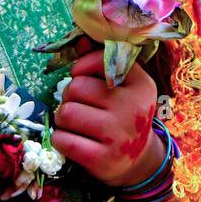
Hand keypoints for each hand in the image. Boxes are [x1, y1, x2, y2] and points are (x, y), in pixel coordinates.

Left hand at [52, 51, 163, 187]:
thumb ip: (101, 62)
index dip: (81, 68)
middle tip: (81, 106)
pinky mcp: (102, 158)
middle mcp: (132, 108)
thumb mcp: (121, 87)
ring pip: (65, 113)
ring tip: (77, 124)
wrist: (136, 161)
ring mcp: (118, 135)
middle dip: (69, 97)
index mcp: (140, 85)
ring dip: (63, 119)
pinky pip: (62, 139)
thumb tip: (79, 40)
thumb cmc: (122, 116)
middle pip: (75, 87)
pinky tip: (73, 141)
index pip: (100, 60)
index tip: (82, 77)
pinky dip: (60, 139)